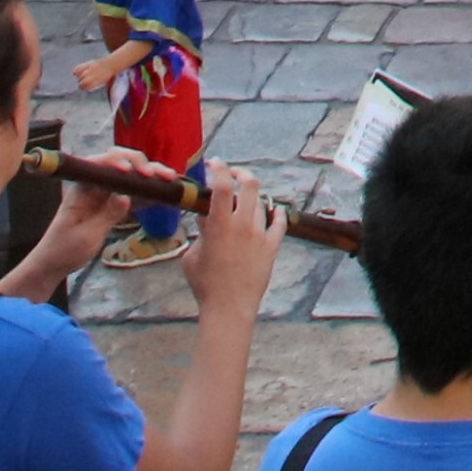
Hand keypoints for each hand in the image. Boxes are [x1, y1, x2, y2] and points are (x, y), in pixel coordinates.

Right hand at [191, 160, 275, 308]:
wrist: (229, 307)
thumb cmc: (204, 284)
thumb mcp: (191, 256)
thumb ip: (199, 233)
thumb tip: (204, 218)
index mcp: (219, 224)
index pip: (222, 185)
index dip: (218, 168)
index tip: (214, 163)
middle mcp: (242, 224)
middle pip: (249, 185)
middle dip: (241, 174)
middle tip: (234, 174)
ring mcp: (260, 234)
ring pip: (261, 203)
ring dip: (253, 198)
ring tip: (245, 200)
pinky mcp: (272, 246)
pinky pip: (280, 223)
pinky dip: (277, 213)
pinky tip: (276, 210)